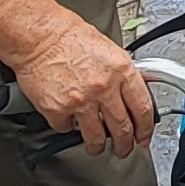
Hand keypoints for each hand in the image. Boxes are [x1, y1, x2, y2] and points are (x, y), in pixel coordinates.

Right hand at [3, 10, 153, 156]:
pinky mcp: (58, 110)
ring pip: (96, 137)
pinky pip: (66, 129)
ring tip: (96, 146)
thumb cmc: (68, 36)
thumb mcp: (108, 49)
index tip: (143, 136)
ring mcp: (81, 101)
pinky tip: (67, 120)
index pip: (143, 108)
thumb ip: (121, 73)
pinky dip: (67, 127)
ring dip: (98, 146)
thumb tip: (130, 91)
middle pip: (122, 128)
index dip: (146, 128)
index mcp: (120, 71)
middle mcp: (103, 88)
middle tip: (123, 149)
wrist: (37, 36)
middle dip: (125, 145)